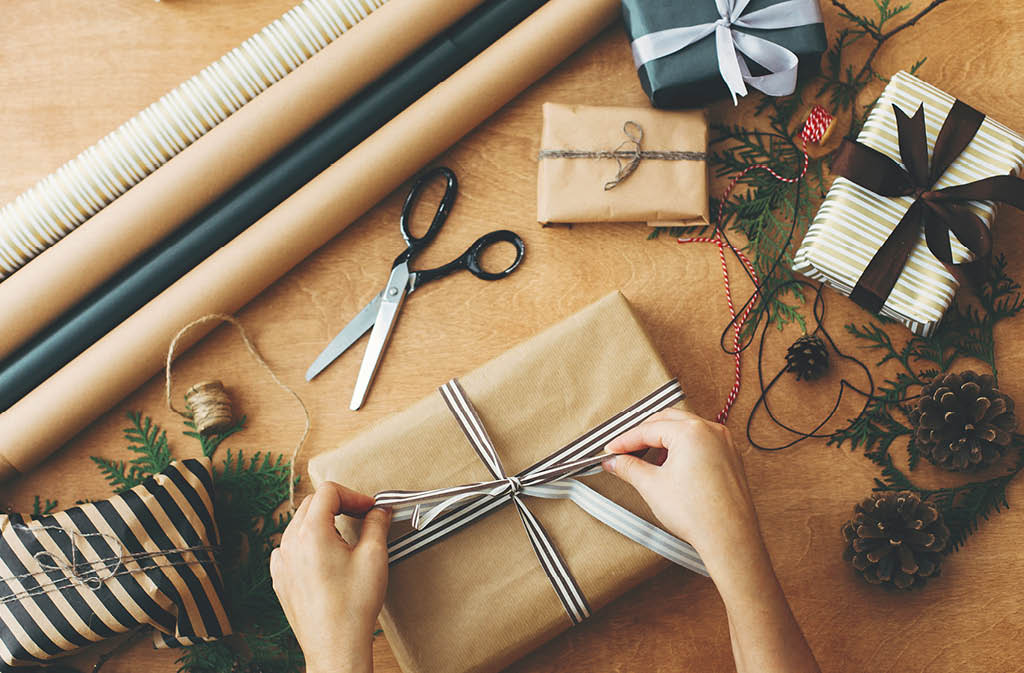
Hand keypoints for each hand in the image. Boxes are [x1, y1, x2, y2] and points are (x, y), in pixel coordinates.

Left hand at [270, 482, 391, 672]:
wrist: (335, 646)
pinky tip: (325, 560)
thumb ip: (376, 524)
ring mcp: (281, 562)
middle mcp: (289, 543)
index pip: (328, 492)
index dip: (353, 495)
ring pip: (299, 525)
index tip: (369, 508)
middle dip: (338, 506)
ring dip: (323, 524)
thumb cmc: (353, 605)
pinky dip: (307, 544)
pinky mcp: (280, 579)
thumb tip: (379, 511)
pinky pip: (290, 548)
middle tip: (362, 519)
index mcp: (311, 532)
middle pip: (311, 504)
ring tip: (346, 542)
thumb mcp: (374, 556)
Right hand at [604, 409, 820, 672]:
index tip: (605, 452)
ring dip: (663, 445)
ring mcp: (728, 448)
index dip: (623, 440)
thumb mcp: (653, 488)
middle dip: (644, 437)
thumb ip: (629, 468)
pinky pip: (701, 449)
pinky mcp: (734, 466)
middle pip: (669, 423)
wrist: (735, 546)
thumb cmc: (697, 516)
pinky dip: (681, 456)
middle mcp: (714, 431)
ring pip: (687, 435)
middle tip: (622, 453)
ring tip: (642, 466)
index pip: (649, 427)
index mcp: (693, 430)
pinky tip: (668, 475)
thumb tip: (612, 462)